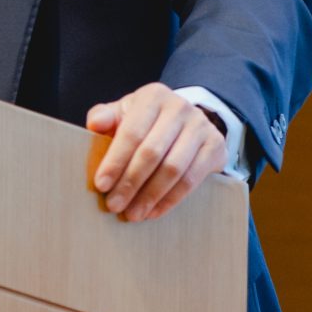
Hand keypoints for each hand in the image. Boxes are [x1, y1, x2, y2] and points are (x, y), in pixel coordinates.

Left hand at [85, 83, 226, 221]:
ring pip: (173, 168)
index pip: (132, 132)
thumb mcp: (124, 113)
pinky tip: (154, 211)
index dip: (115, 160)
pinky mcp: (215, 146)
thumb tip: (95, 124)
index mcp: (152, 97)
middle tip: (115, 205)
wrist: (185, 122)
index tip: (101, 185)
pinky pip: (192, 179)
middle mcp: (179, 107)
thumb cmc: (145, 122)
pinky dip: (171, 199)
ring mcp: (201, 126)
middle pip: (152, 152)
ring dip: (150, 195)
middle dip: (130, 183)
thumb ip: (105, 117)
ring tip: (133, 213)